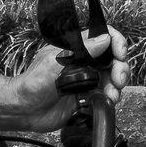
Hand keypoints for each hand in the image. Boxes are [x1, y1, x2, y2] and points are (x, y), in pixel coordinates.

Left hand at [11, 24, 129, 132]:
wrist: (24, 110)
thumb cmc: (32, 83)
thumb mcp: (56, 62)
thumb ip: (82, 50)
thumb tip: (104, 39)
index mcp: (76, 48)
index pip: (103, 36)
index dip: (116, 42)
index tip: (120, 54)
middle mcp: (84, 62)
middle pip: (113, 59)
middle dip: (121, 68)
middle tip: (119, 79)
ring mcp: (87, 80)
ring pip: (112, 78)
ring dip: (117, 86)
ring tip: (111, 95)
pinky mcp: (87, 97)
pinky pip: (106, 95)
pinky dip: (110, 98)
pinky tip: (106, 101)